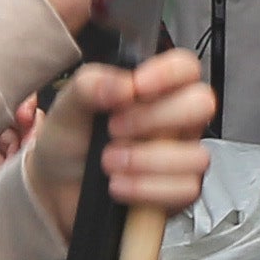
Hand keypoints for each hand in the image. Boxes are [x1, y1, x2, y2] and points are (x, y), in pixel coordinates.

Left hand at [6, 51, 217, 233]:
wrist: (57, 188)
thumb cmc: (70, 142)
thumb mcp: (67, 106)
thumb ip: (90, 85)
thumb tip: (124, 85)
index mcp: (155, 89)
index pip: (186, 67)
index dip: (168, 74)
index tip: (137, 88)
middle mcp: (176, 120)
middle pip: (203, 105)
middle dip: (154, 118)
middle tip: (114, 128)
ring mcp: (182, 156)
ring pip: (195, 154)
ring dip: (145, 160)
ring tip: (108, 162)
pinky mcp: (179, 191)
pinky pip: (184, 189)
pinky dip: (145, 189)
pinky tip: (119, 185)